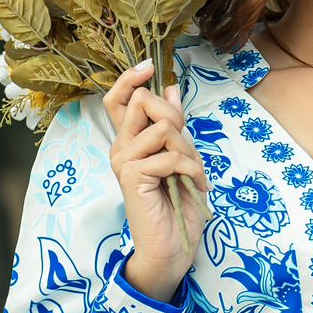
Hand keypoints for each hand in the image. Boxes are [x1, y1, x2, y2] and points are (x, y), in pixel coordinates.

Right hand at [102, 61, 210, 296]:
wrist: (171, 247)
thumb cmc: (176, 206)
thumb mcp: (180, 158)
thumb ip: (173, 126)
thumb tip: (171, 88)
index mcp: (129, 142)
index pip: (118, 100)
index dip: (131, 79)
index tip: (149, 66)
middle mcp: (120, 148)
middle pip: (143, 103)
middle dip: (175, 117)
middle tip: (187, 147)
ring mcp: (123, 161)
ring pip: (163, 128)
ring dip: (189, 151)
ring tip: (193, 174)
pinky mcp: (132, 176)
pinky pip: (170, 155)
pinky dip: (192, 170)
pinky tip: (194, 186)